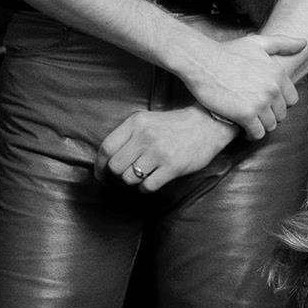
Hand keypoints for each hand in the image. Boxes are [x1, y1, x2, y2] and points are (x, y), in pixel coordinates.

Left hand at [96, 105, 236, 190]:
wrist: (208, 125)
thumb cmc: (174, 125)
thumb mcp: (148, 120)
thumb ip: (127, 136)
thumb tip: (106, 162)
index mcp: (136, 122)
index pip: (106, 148)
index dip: (99, 165)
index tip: (101, 174)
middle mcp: (145, 136)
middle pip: (115, 166)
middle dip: (117, 175)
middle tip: (123, 175)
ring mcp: (159, 152)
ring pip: (129, 178)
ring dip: (133, 181)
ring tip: (142, 174)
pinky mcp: (172, 167)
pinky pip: (146, 187)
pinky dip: (145, 188)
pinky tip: (152, 180)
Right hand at [176, 31, 303, 138]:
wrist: (201, 61)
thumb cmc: (227, 52)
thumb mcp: (257, 43)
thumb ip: (282, 44)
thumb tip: (304, 43)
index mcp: (278, 73)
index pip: (291, 100)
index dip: (278, 103)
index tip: (266, 103)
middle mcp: (273, 88)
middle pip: (281, 114)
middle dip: (270, 115)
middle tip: (255, 113)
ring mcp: (260, 102)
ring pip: (270, 126)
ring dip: (260, 126)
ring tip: (249, 122)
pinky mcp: (245, 115)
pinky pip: (257, 133)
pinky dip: (251, 134)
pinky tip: (242, 128)